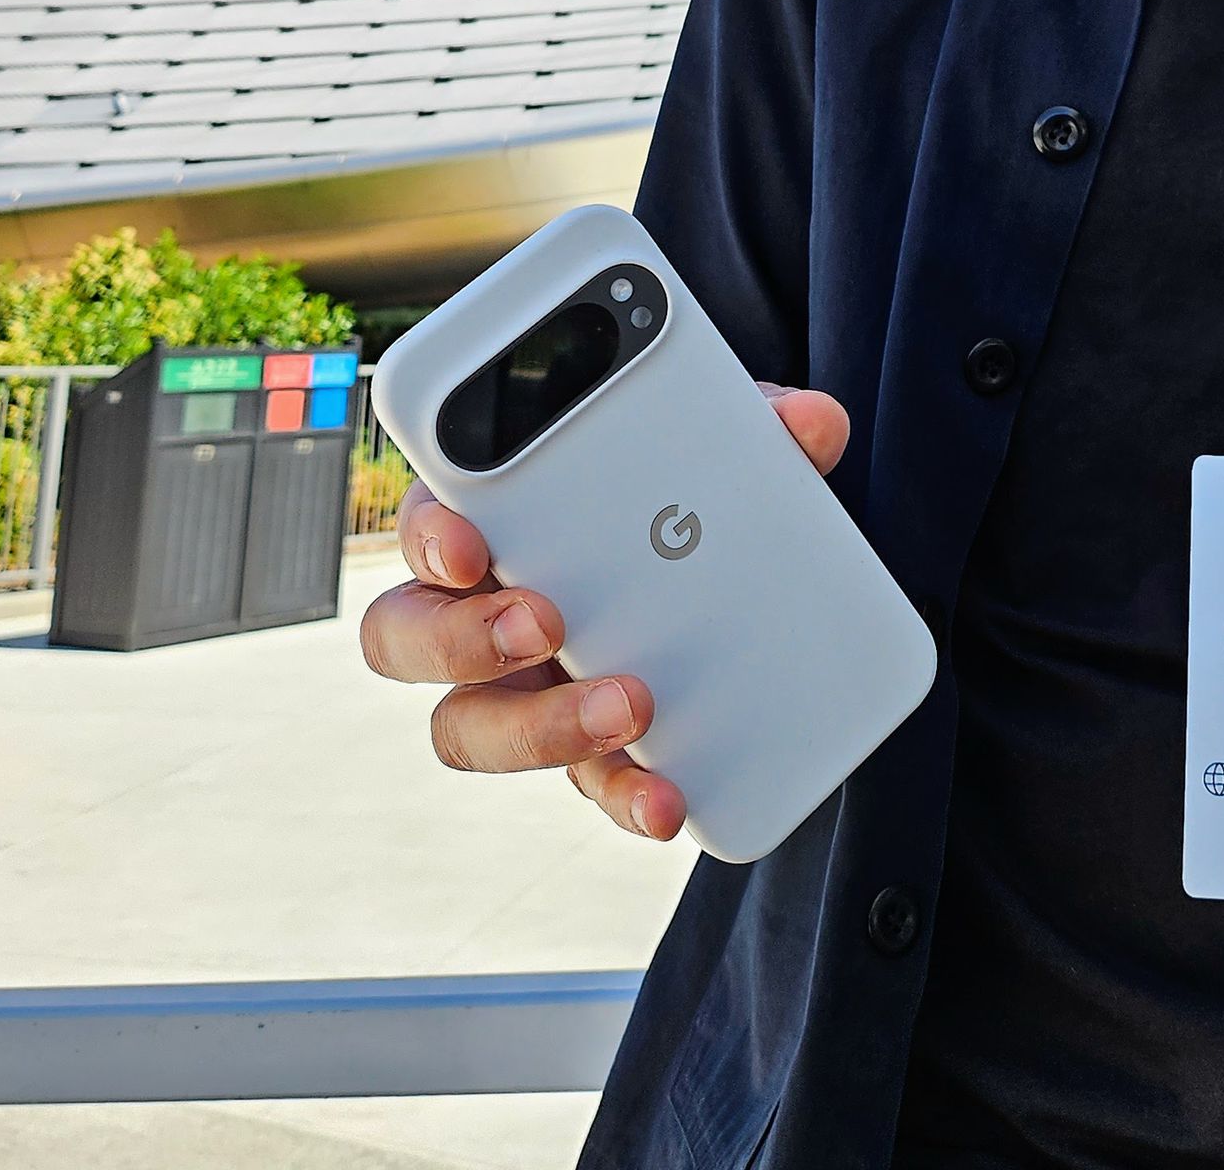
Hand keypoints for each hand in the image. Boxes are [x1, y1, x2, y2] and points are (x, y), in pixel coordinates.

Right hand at [357, 383, 850, 839]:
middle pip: (408, 637)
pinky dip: (623, 796)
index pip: (427, 519)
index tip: (469, 545)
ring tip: (628, 709)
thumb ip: (759, 425)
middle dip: (461, 638)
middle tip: (543, 625)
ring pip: (471, 728)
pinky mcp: (587, 747)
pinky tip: (671, 801)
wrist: (737, 559)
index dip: (429, 535)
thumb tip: (815, 423)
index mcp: (495, 516)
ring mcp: (524, 685)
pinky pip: (583, 784)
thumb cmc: (689, 485)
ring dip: (540, 727)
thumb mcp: (724, 443)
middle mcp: (480, 606)